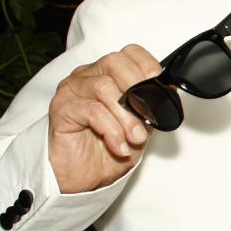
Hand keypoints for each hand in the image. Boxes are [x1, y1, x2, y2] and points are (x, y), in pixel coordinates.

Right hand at [48, 44, 162, 193]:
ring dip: (126, 116)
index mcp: (108, 74)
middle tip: (148, 117)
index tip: (159, 85)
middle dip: (138, 89)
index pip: (129, 53)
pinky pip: (91, 110)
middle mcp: (88, 76)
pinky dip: (111, 129)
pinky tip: (118, 146)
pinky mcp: (62, 108)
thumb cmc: (108, 149)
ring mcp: (72, 90)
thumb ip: (151, 104)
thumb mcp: (140, 125)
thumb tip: (169, 89)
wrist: (84, 178)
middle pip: (114, 62)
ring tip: (135, 138)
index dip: (147, 65)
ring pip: (104, 87)